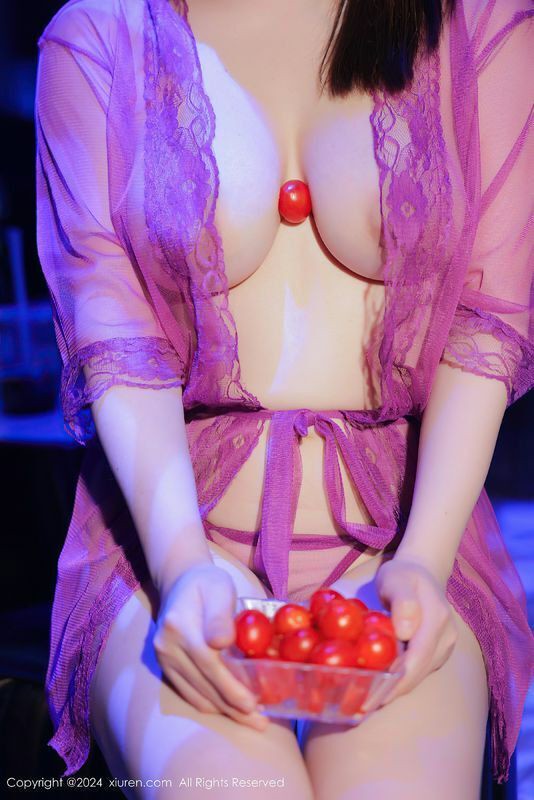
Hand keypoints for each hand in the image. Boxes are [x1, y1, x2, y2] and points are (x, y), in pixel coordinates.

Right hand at [153, 562, 267, 729]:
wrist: (181, 580)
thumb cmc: (208, 583)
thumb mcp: (219, 588)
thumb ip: (220, 615)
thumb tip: (222, 643)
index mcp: (179, 625)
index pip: (209, 665)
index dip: (231, 688)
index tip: (254, 705)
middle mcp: (166, 645)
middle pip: (203, 686)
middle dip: (233, 708)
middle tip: (260, 723)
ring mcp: (163, 658)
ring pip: (196, 695)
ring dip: (224, 712)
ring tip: (251, 720)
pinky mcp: (165, 666)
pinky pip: (188, 693)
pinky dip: (211, 704)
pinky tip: (231, 708)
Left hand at [364, 557, 457, 709]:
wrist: (424, 571)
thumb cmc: (403, 575)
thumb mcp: (397, 578)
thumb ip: (403, 601)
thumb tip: (406, 632)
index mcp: (437, 618)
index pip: (416, 658)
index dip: (395, 681)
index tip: (372, 697)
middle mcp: (446, 636)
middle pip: (419, 672)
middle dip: (392, 692)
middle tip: (363, 708)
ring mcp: (446, 645)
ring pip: (420, 675)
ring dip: (396, 690)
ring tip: (367, 703)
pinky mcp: (440, 651)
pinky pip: (420, 670)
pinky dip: (402, 680)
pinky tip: (382, 686)